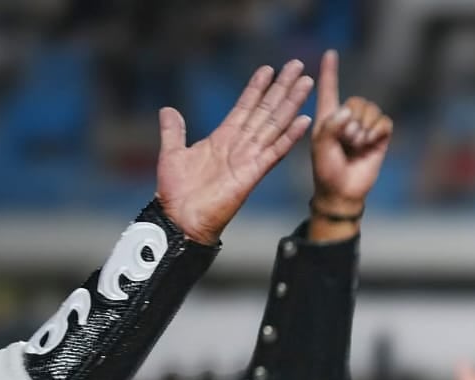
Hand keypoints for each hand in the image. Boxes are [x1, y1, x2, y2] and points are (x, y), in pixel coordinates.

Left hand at [155, 61, 313, 244]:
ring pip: (275, 124)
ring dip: (291, 103)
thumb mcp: (172, 152)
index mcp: (223, 138)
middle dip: (282, 87)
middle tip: (297, 67)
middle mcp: (240, 145)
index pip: (244, 107)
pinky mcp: (254, 172)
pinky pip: (276, 150)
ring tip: (306, 83)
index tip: (269, 69)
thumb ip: (174, 131)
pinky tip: (305, 120)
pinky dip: (290, 135)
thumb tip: (168, 110)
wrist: (181, 218)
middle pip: (266, 110)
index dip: (256, 88)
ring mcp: (250, 158)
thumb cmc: (177, 192)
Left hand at [309, 50, 393, 222]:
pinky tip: (370, 142)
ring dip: (365, 127)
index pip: (329, 89)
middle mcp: (346, 119)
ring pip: (371, 110)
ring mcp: (364, 129)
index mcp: (327, 117)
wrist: (343, 192)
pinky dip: (377, 130)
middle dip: (353, 119)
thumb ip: (332, 126)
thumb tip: (350, 112)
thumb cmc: (326, 170)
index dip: (329, 71)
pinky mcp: (379, 138)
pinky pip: (384, 122)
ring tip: (358, 144)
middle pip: (356, 101)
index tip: (330, 53)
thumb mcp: (320, 146)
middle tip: (348, 140)